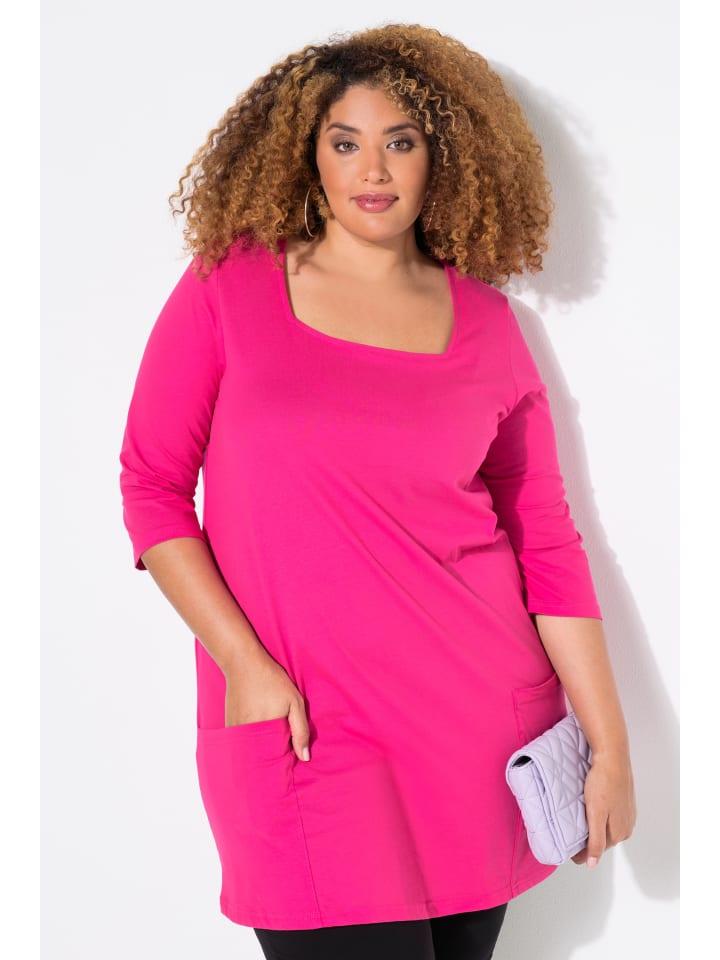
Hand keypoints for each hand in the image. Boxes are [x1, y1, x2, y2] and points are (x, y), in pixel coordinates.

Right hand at [224, 647, 311, 762]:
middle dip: (272, 755)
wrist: (243, 664)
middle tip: (279, 736)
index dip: (286, 756)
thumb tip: (305, 758)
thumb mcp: (294, 702)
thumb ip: (301, 730)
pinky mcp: (228, 726)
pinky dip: (248, 741)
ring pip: (250, 751)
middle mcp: (249, 736)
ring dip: (259, 748)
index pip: (278, 758)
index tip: (291, 748)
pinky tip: (255, 727)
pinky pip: (240, 742)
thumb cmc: (273, 682)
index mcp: (267, 733)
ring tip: (267, 730)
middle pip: (263, 757)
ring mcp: (236, 732)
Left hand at [571, 750, 636, 867]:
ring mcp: (627, 813)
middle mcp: (627, 825)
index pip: (598, 849)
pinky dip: (600, 817)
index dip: (582, 852)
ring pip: (607, 827)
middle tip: (570, 838)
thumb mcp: (596, 815)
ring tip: (578, 824)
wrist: (613, 756)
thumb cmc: (604, 782)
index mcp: (620, 832)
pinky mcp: (624, 801)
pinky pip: (610, 815)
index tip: (569, 853)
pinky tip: (592, 811)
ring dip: (594, 828)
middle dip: (588, 840)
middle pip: (603, 839)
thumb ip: (595, 841)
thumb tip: (593, 864)